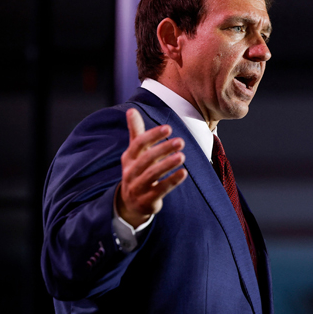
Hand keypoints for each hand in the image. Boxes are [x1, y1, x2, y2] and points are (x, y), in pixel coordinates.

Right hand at [116, 108, 187, 226]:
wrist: (131, 203)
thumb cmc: (137, 171)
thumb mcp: (135, 153)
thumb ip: (135, 132)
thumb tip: (131, 109)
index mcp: (128, 158)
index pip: (138, 144)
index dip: (152, 135)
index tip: (168, 128)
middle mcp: (130, 172)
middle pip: (146, 159)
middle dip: (163, 149)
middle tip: (180, 141)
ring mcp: (137, 187)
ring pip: (152, 175)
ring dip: (167, 165)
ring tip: (182, 156)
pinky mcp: (147, 200)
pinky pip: (159, 190)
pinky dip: (172, 181)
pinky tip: (184, 173)